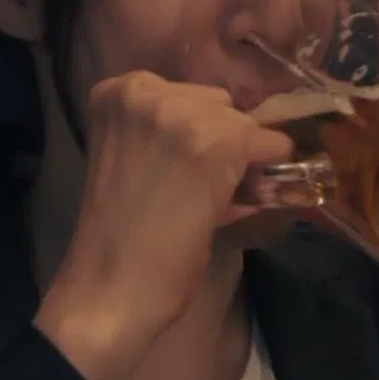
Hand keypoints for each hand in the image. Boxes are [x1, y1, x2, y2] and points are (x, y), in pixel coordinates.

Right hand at [33, 71, 291, 379]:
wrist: (109, 289)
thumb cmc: (118, 235)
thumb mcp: (132, 159)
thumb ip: (170, 134)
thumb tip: (239, 130)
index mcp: (117, 90)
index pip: (188, 94)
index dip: (197, 132)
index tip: (184, 169)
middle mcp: (146, 90)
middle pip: (219, 103)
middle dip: (219, 142)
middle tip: (195, 191)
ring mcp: (181, 113)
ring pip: (244, 125)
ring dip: (239, 162)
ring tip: (206, 203)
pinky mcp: (216, 142)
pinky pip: (269, 145)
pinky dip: (265, 175)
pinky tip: (230, 206)